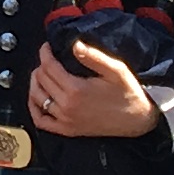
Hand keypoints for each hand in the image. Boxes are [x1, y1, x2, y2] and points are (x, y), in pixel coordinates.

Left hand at [27, 38, 157, 140]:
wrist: (138, 119)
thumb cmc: (128, 93)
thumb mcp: (115, 70)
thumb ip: (93, 56)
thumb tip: (75, 45)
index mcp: (76, 90)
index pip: (49, 67)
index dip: (45, 53)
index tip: (47, 46)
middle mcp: (67, 106)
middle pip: (41, 80)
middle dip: (41, 65)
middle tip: (48, 58)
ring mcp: (66, 120)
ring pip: (37, 98)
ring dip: (35, 83)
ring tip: (42, 73)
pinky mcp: (68, 130)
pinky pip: (41, 121)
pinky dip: (35, 109)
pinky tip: (37, 99)